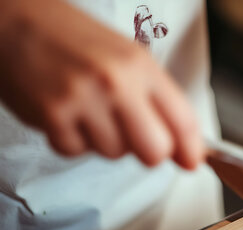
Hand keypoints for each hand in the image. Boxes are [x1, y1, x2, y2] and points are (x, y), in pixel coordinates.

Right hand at [0, 0, 202, 168]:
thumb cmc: (72, 39)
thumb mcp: (126, 57)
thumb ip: (156, 98)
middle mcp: (117, 82)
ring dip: (104, 141)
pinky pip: (76, 152)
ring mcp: (84, 99)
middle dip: (148, 153)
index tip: (191, 162)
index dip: (191, 149)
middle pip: (155, 151)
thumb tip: (182, 146)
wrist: (14, 21)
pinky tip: (66, 114)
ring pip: (114, 154)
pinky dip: (71, 140)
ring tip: (88, 110)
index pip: (183, 120)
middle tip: (133, 138)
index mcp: (142, 66)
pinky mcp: (52, 115)